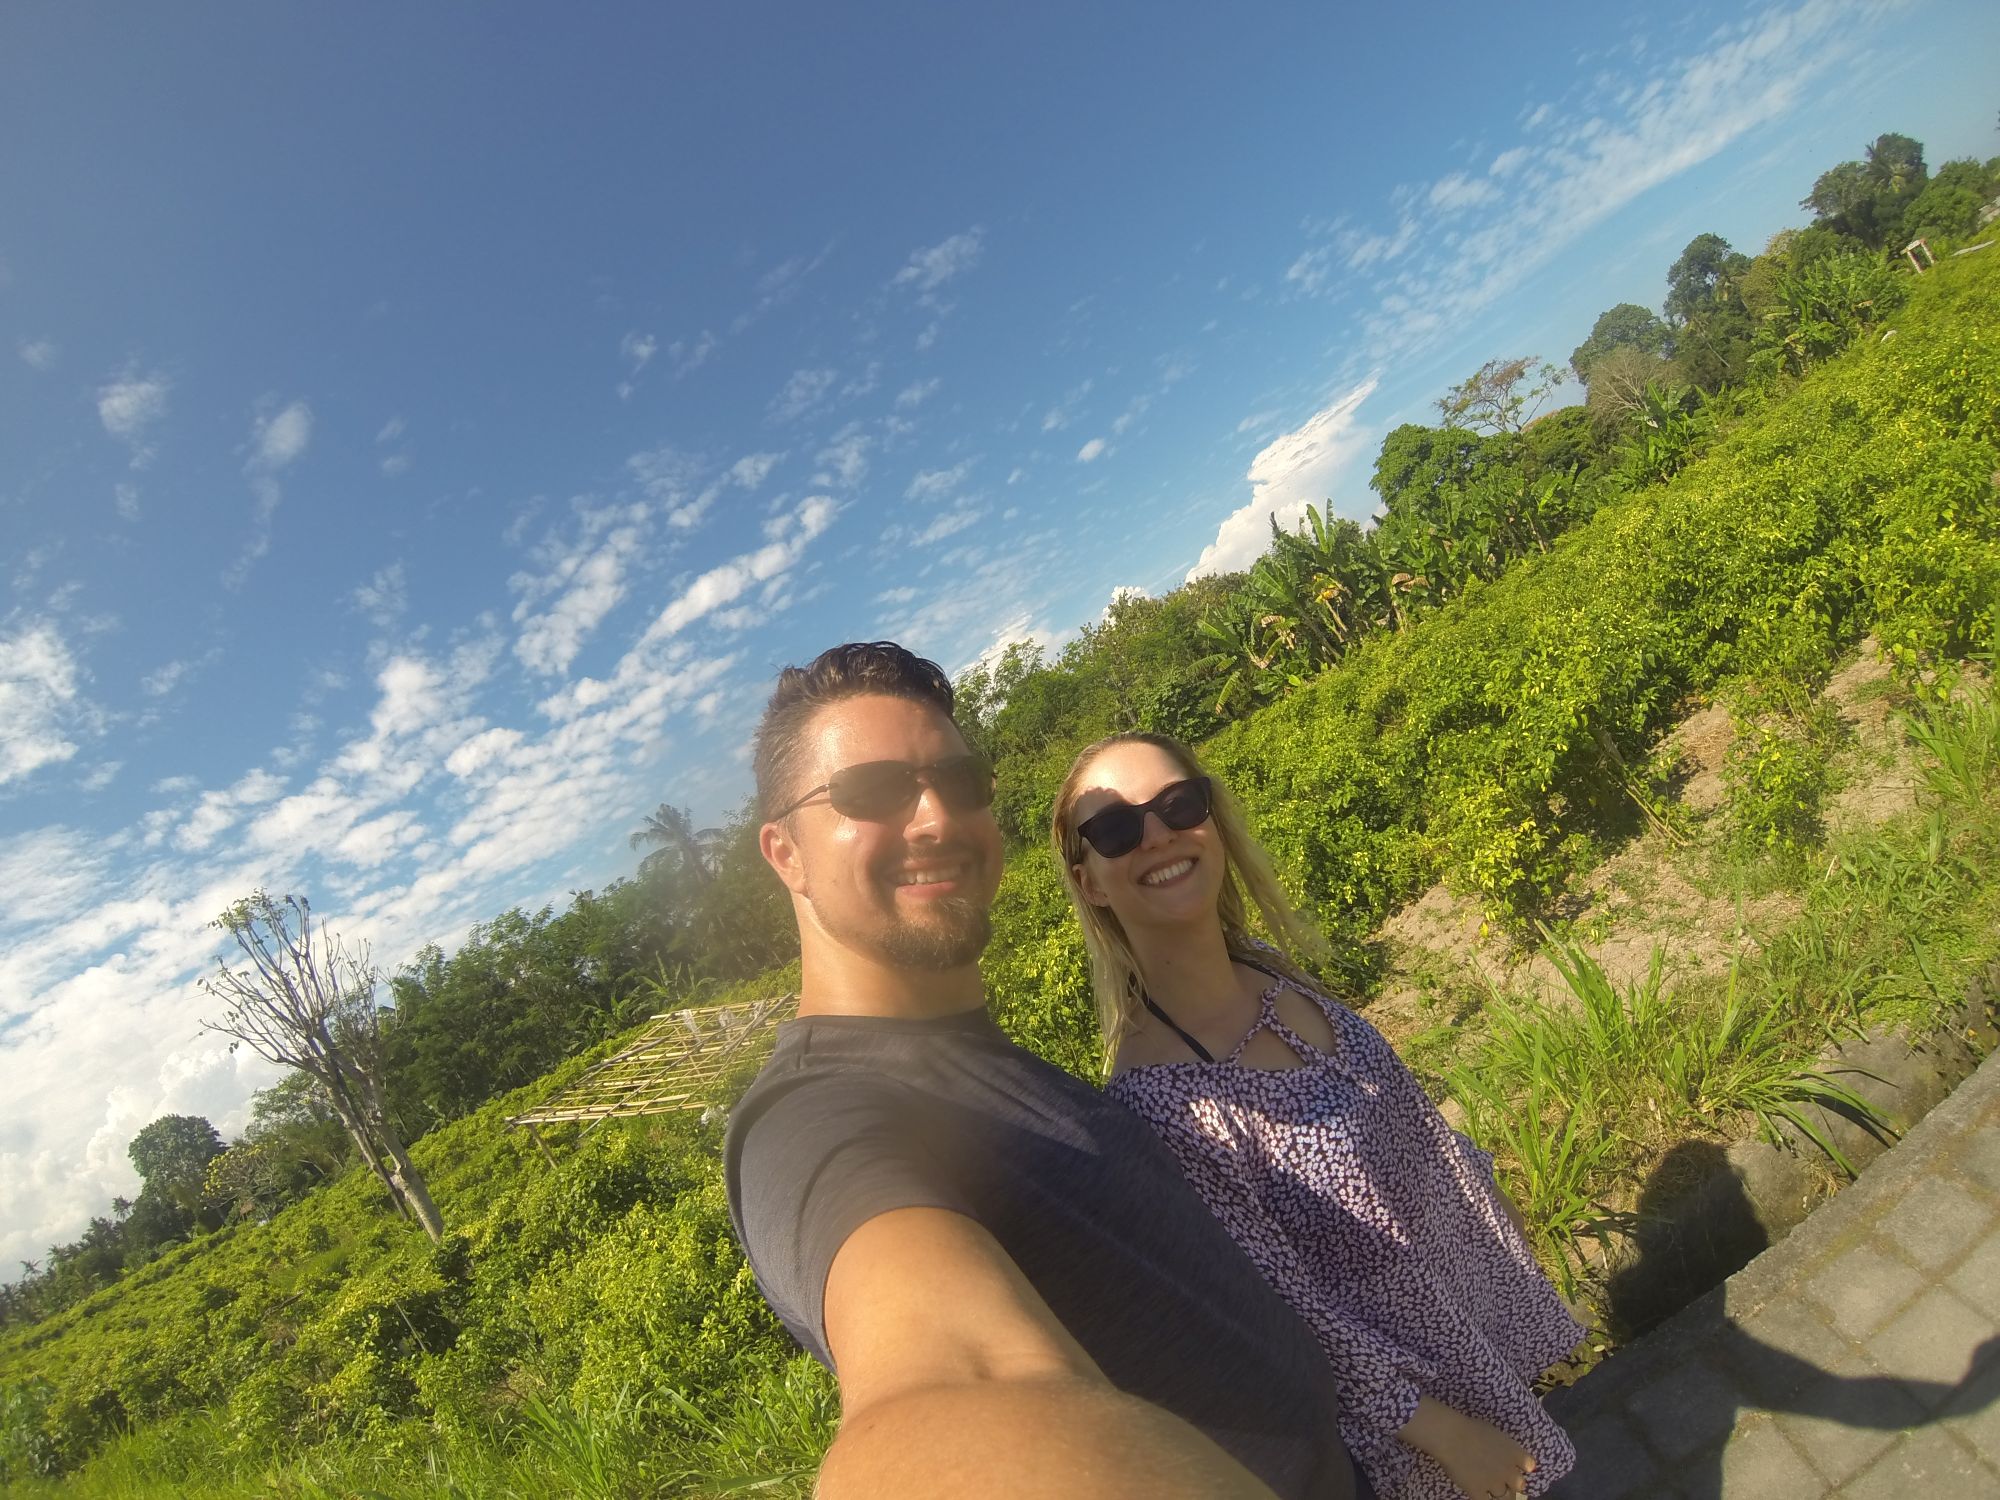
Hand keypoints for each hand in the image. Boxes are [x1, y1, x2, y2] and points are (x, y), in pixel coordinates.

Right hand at [1399, 1397, 1536, 1498]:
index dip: (1523, 1467)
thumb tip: (1502, 1454)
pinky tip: (1479, 1493)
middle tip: (1504, 1480)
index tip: (1519, 1467)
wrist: (1452, 1437)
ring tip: (1492, 1489)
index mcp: (1514, 1452)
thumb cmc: (1471, 1428)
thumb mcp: (1494, 1433)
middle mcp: (1509, 1471)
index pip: (1529, 1465)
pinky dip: (1484, 1498)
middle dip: (1513, 1484)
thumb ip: (1504, 1447)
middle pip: (1520, 1485)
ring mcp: (1494, 1484)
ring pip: (1504, 1496)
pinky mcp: (1479, 1492)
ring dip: (1500, 1493)